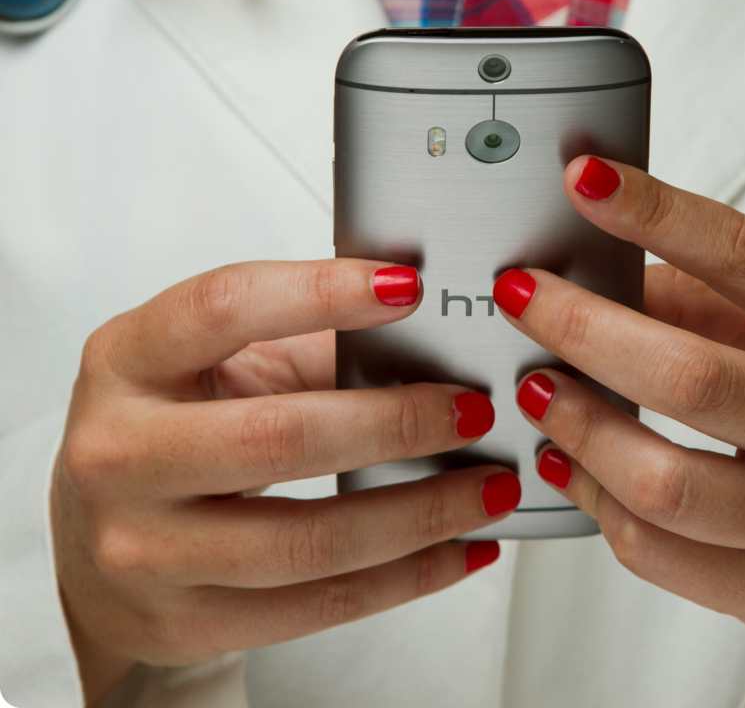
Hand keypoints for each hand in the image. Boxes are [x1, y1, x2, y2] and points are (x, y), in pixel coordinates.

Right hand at [53, 259, 517, 704]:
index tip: (407, 287)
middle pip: (280, 437)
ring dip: (421, 512)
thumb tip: (429, 345)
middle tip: (473, 408)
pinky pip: (315, 607)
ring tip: (489, 486)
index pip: (224, 308)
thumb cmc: (171, 422)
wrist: (92, 532)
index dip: (320, 293)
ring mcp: (145, 549)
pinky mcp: (185, 620)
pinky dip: (405, 577)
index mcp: (128, 360)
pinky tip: (459, 549)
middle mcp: (120, 454)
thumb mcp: (217, 362)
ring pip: (307, 540)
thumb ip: (311, 345)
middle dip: (396, 422)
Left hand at [493, 157, 744, 707]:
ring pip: (665, 482)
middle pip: (691, 378)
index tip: (585, 180)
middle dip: (582, 329)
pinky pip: (659, 553)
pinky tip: (567, 461)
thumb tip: (590, 278)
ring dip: (576, 425)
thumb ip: (707, 300)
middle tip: (521, 297)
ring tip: (535, 387)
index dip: (660, 215)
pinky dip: (593, 498)